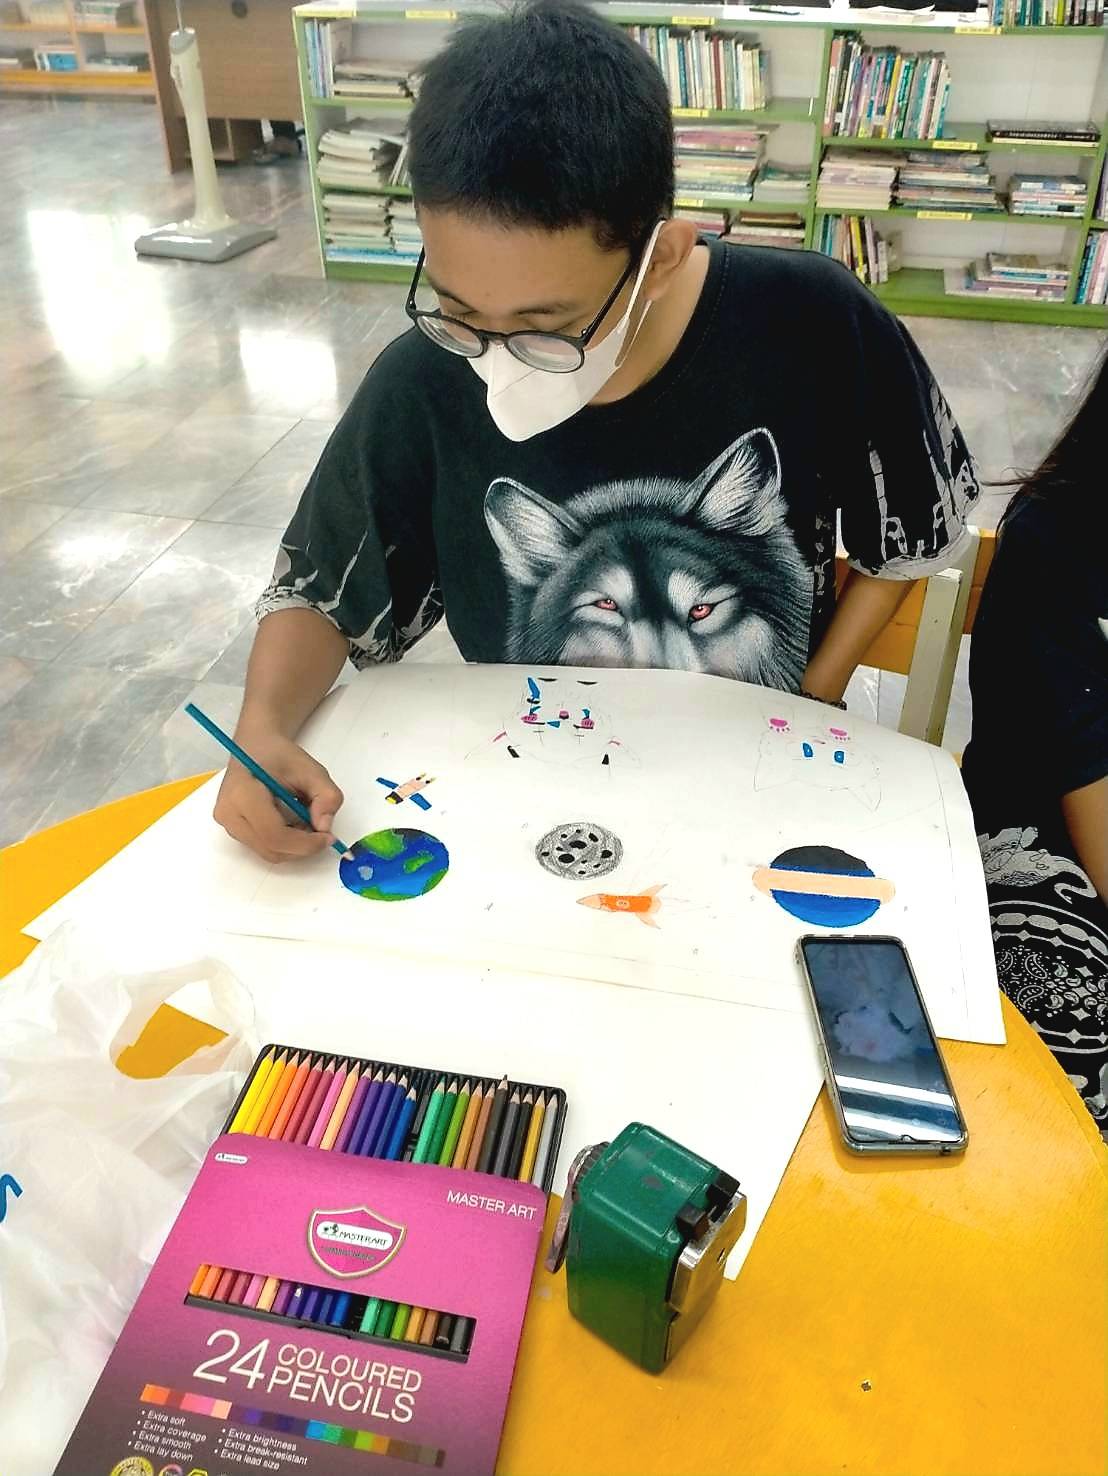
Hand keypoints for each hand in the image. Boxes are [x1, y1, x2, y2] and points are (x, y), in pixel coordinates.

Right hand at [213, 732, 344, 862]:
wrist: (257, 747)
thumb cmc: (279, 755)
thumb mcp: (312, 769)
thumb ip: (326, 796)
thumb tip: (324, 826)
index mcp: (242, 794)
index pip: (274, 834)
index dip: (305, 843)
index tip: (327, 837)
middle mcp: (228, 813)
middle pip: (271, 849)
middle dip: (302, 846)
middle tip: (322, 829)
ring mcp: (227, 824)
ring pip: (268, 852)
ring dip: (294, 845)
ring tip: (304, 819)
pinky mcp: (233, 829)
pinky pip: (263, 847)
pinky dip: (285, 842)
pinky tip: (292, 821)